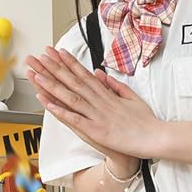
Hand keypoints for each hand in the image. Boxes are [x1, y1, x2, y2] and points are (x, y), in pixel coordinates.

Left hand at [24, 46, 165, 159]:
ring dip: (52, 86)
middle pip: (74, 82)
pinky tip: (47, 103)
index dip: (69, 63)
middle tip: (39, 57)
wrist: (155, 138)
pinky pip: (75, 119)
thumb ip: (116, 86)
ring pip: (71, 98)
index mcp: (109, 96)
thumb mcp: (133, 98)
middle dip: (55, 69)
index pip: (85, 75)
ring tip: (36, 75)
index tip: (57, 52)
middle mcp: (101, 103)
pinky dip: (60, 111)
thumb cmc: (147, 122)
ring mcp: (98, 116)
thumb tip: (101, 74)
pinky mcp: (98, 131)